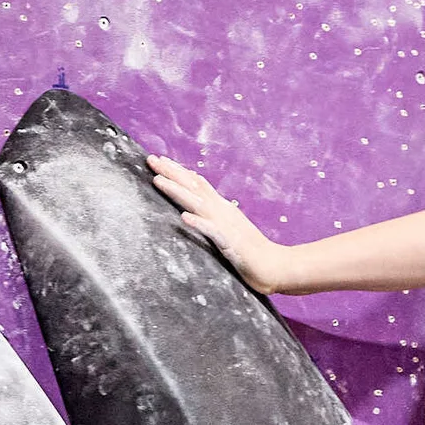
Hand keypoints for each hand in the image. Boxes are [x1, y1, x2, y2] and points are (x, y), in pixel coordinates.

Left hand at [146, 155, 280, 293]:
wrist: (274, 266)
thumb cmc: (251, 250)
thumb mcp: (229, 226)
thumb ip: (215, 214)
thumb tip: (199, 204)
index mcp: (221, 207)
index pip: (197, 183)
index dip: (178, 171)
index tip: (160, 159)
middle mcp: (221, 211)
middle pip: (194, 187)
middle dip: (171, 173)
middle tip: (150, 159)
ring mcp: (225, 226)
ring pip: (197, 203)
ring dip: (177, 191)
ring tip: (158, 180)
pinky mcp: (229, 244)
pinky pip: (211, 232)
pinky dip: (198, 223)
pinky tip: (183, 217)